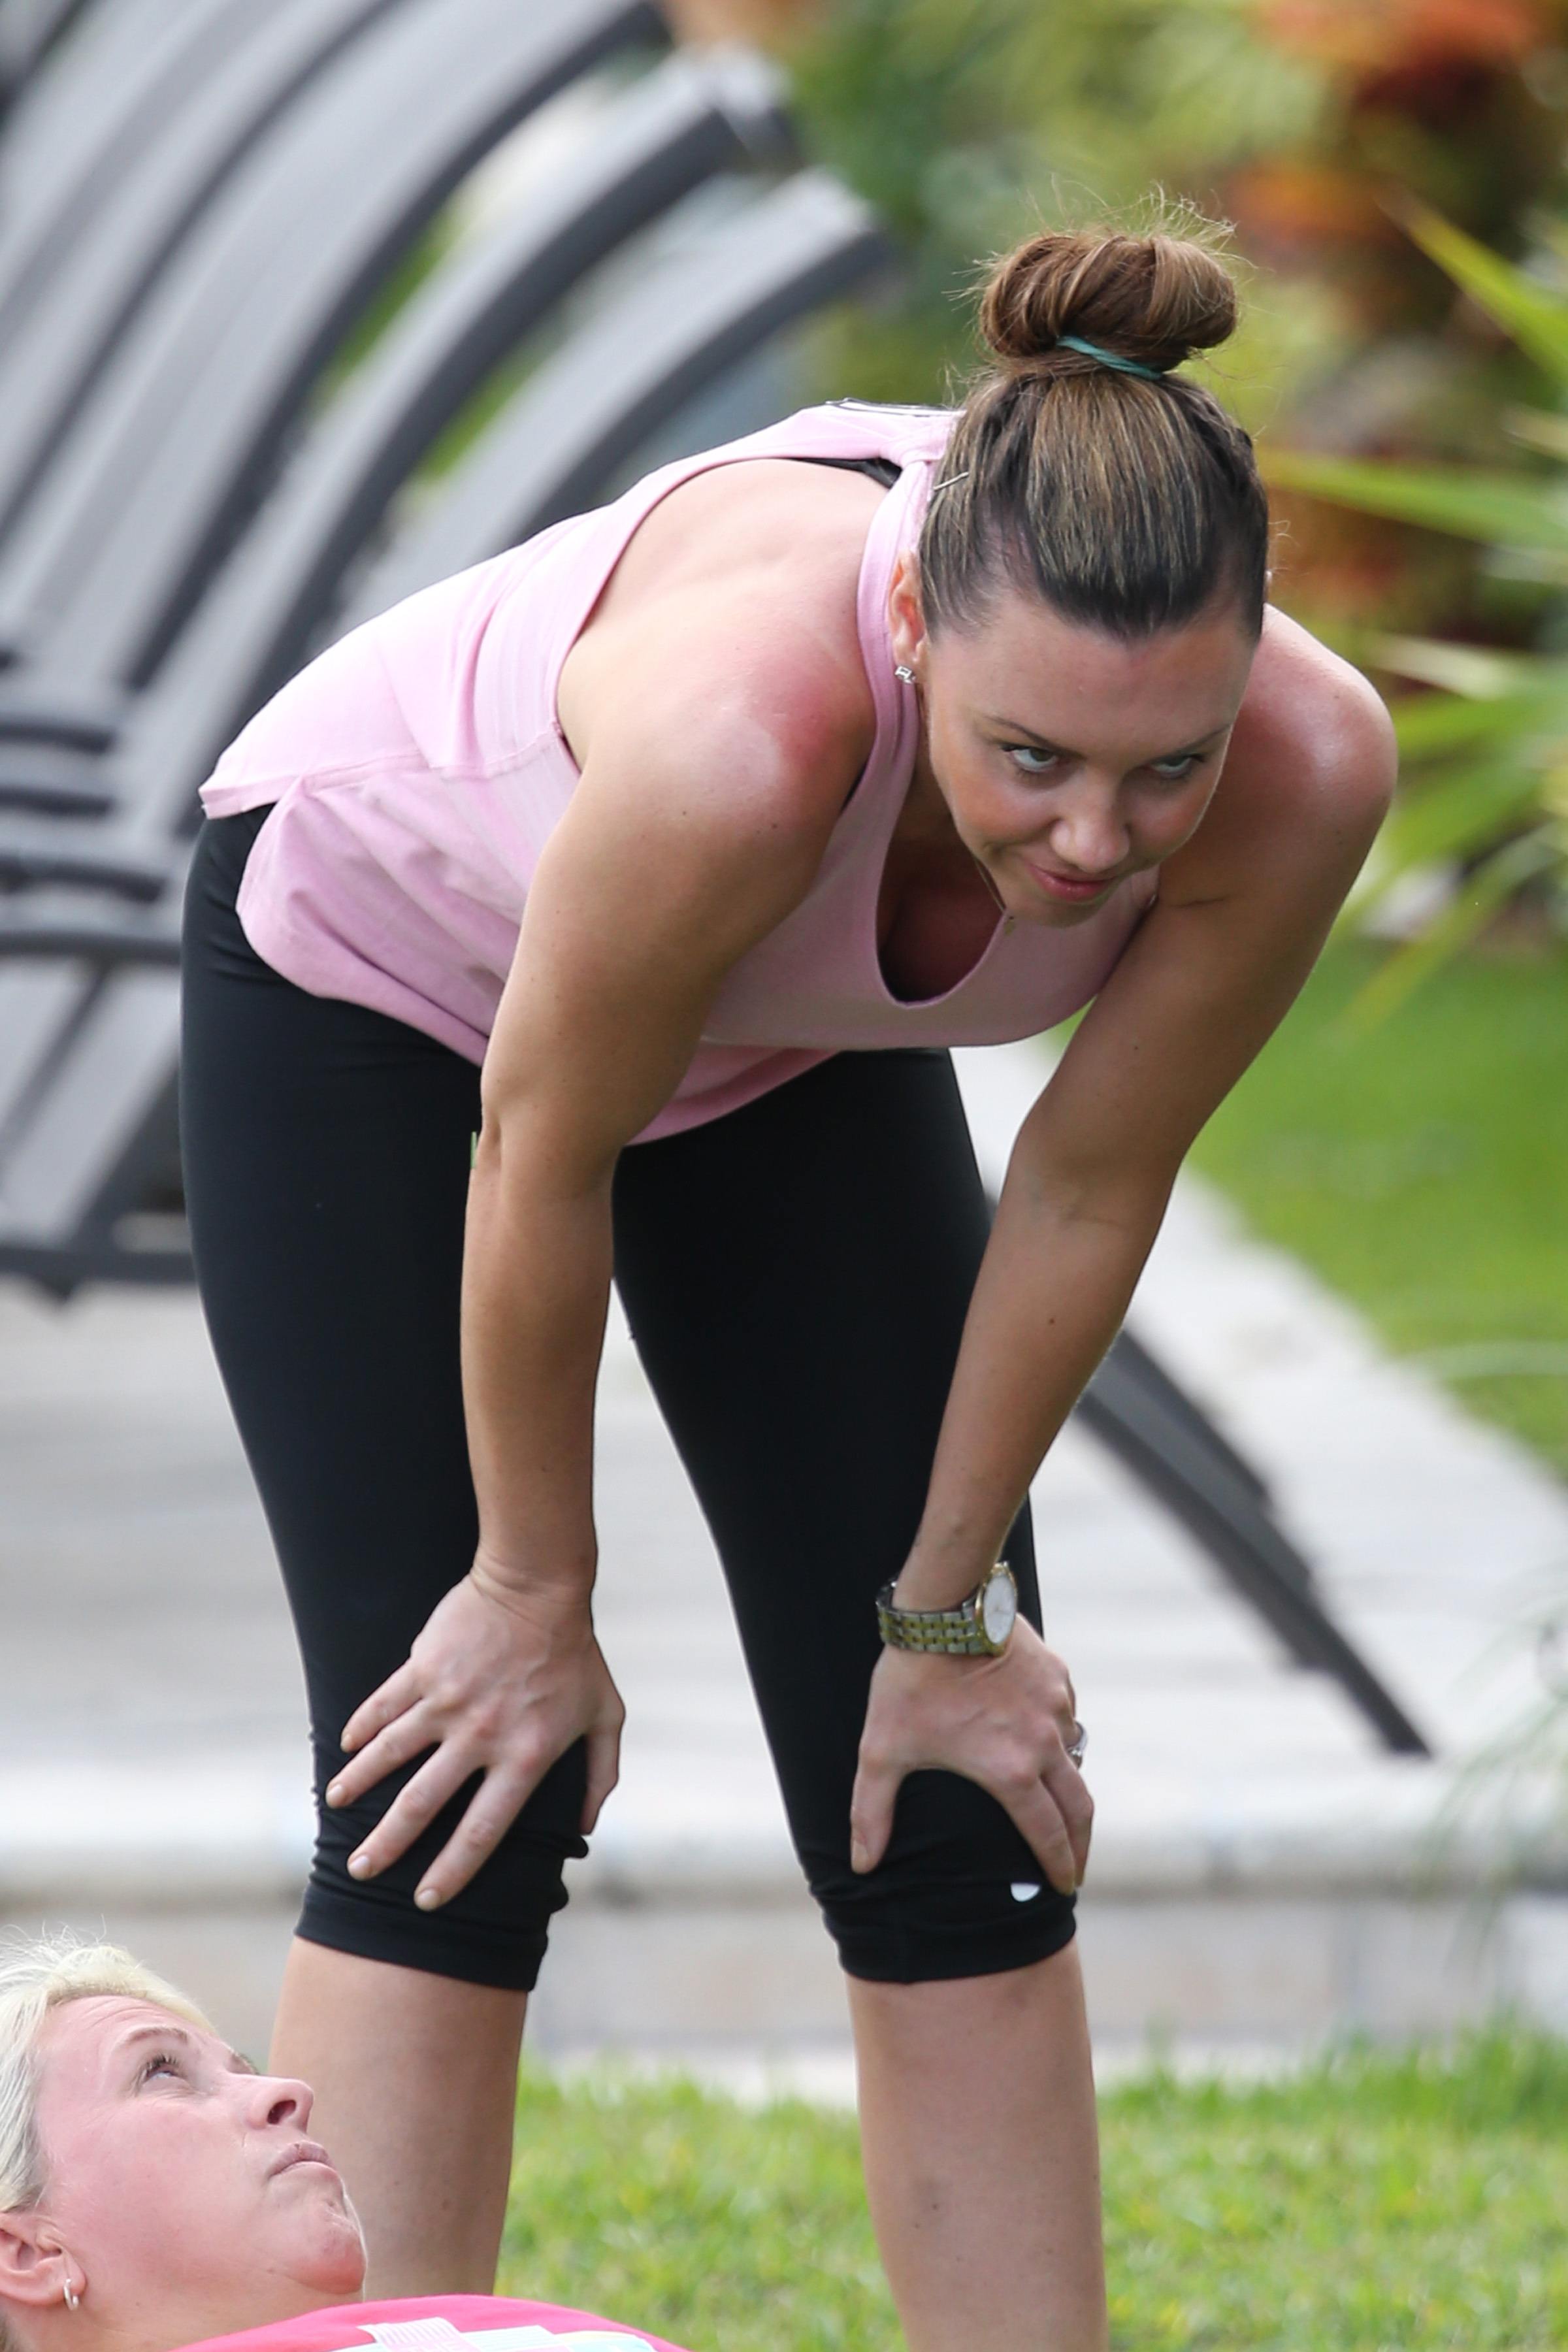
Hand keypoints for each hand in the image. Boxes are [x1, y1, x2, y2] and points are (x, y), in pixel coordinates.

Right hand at [324, 1560, 624, 1907]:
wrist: (539, 1585)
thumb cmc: (576, 1654)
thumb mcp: (606, 1716)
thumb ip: (602, 1775)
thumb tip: (587, 1829)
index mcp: (526, 1756)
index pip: (484, 1831)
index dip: (453, 1871)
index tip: (426, 1900)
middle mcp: (481, 1736)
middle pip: (423, 1805)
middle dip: (388, 1844)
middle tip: (361, 1870)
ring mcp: (447, 1701)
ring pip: (390, 1756)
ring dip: (358, 1785)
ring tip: (337, 1807)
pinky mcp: (423, 1669)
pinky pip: (383, 1707)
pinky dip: (361, 1729)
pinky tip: (346, 1748)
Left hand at [849, 1620, 1089, 1894]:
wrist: (943, 1609)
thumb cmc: (909, 1682)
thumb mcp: (882, 1751)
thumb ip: (872, 1811)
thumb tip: (861, 1865)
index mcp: (1010, 1772)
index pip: (1048, 1834)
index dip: (1060, 1865)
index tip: (1066, 1885)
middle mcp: (1043, 1743)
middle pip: (1079, 1806)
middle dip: (1082, 1842)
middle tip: (1078, 1863)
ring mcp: (1055, 1705)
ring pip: (1074, 1755)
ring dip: (1069, 1783)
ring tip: (1057, 1800)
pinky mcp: (1056, 1674)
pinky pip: (1068, 1713)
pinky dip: (1060, 1733)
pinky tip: (1044, 1736)